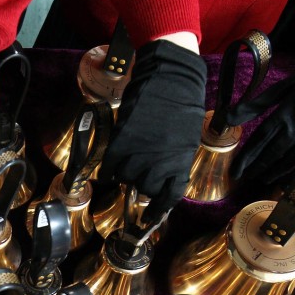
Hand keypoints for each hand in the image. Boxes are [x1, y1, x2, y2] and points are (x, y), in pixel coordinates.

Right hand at [98, 39, 206, 215]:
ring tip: (127, 161)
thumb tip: (161, 176)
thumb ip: (173, 159)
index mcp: (181, 162)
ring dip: (125, 174)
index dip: (157, 211)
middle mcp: (161, 162)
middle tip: (139, 173)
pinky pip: (111, 167)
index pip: (169, 197)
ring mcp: (140, 153)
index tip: (148, 218)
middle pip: (146, 189)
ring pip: (126, 178)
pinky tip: (110, 166)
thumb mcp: (186, 137)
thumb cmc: (182, 103)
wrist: (170, 76)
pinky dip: (109, 170)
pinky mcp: (122, 142)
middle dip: (142, 185)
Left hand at [228, 27, 294, 182]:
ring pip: (291, 161)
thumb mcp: (290, 84)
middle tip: (244, 178)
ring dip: (274, 172)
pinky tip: (288, 179)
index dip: (247, 156)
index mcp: (288, 110)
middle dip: (256, 168)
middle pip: (272, 154)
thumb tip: (229, 116)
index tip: (236, 168)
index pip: (260, 139)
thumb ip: (259, 103)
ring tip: (262, 178)